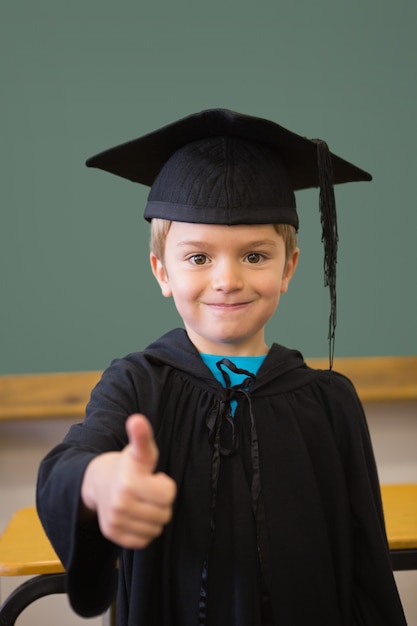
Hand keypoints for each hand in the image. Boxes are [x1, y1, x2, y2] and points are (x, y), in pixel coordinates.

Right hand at [81, 414, 176, 548]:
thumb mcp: (138, 450)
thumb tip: (137, 420)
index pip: (168, 495)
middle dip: (161, 502)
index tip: (154, 478)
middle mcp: (120, 504)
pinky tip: (137, 514)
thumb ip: (142, 437)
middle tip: (148, 491)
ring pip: (156, 529)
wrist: (98, 481)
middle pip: (164, 514)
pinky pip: (144, 541)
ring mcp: (115, 521)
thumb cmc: (126, 465)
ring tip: (142, 501)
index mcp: (129, 483)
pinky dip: (144, 530)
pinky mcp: (113, 535)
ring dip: (154, 516)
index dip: (165, 485)